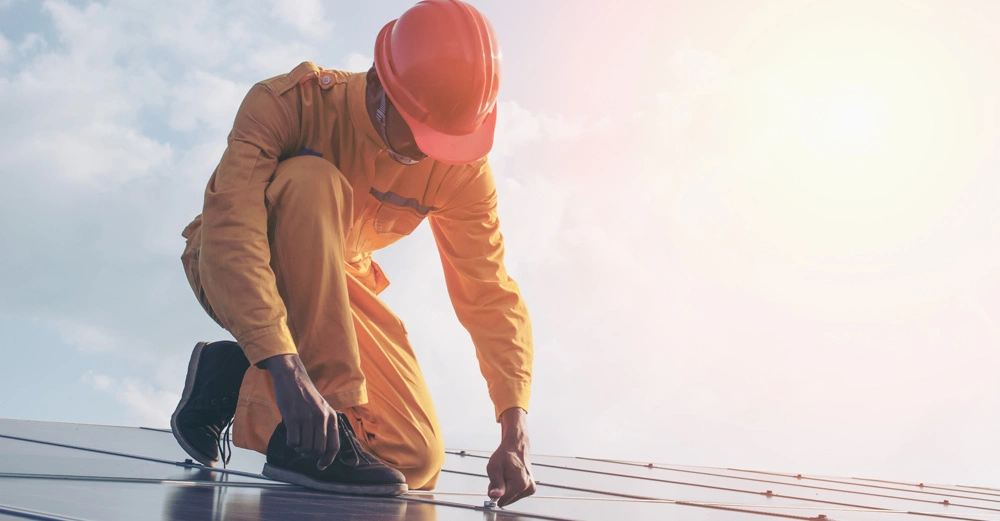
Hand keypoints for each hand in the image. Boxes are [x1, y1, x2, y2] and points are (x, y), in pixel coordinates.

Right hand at [261, 354, 339, 469]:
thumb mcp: (322, 409)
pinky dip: (290, 443)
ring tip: (296, 439)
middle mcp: (322, 418)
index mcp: (331, 417)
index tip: (321, 466)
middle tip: (302, 448)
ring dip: (299, 448)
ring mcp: (307, 418)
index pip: (334, 445)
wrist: (292, 378)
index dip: (328, 459)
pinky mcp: (293, 417)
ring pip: (305, 448)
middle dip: (309, 454)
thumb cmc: (305, 396)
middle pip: (318, 450)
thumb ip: (324, 425)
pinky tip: (290, 435)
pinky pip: (293, 441)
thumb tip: (321, 450)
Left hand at [487, 407, 535, 506]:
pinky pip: (516, 495)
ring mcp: (531, 489)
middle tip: (500, 477)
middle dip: (501, 491)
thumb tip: (494, 496)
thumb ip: (495, 484)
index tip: (493, 483)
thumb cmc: (505, 454)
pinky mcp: (531, 488)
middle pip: (506, 500)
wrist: (517, 446)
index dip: (495, 492)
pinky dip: (511, 488)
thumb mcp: (494, 468)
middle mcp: (528, 488)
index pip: (502, 500)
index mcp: (520, 483)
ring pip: (510, 498)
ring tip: (506, 475)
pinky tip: (511, 477)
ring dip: (505, 490)